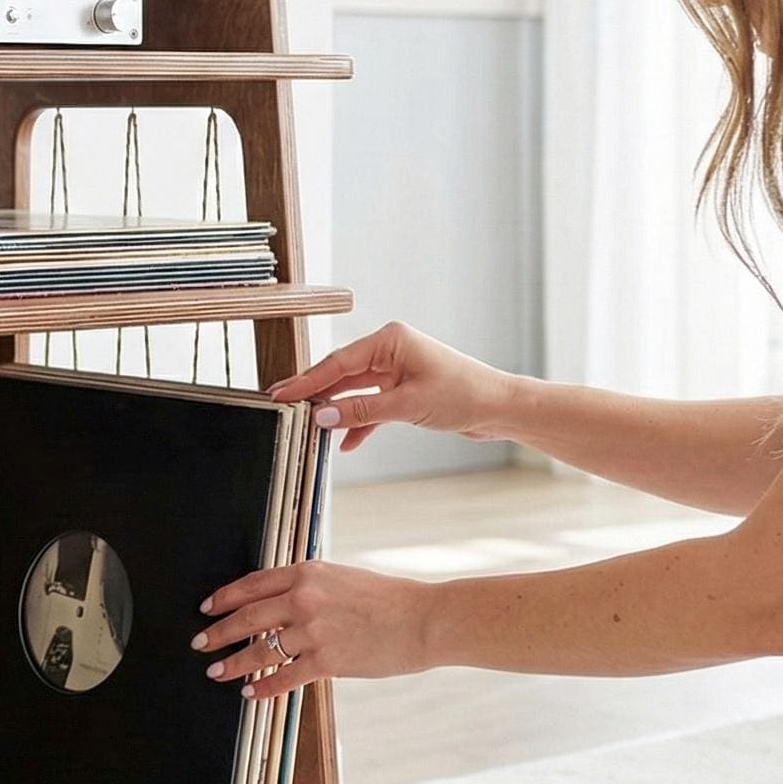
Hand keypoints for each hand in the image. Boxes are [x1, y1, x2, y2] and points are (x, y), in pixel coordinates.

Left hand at [192, 560, 435, 699]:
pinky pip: (285, 676)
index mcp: (306, 573)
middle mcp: (304, 598)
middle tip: (199, 642)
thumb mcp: (341, 578)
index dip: (224, 598)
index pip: (251, 584)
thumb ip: (309, 587)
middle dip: (218, 632)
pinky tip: (250, 692)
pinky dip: (264, 686)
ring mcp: (314, 630)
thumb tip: (277, 602)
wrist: (424, 619)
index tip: (207, 608)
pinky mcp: (328, 660)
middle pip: (246, 617)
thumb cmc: (387, 599)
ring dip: (233, 663)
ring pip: (260, 649)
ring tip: (216, 671)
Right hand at [268, 321, 515, 451]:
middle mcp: (390, 351)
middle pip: (341, 374)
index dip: (307, 380)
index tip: (281, 394)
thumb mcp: (406, 405)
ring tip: (306, 425)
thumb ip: (360, 411)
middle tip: (282, 405)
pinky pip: (371, 406)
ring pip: (353, 391)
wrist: (500, 408)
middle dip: (315, 394)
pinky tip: (344, 443)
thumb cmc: (463, 395)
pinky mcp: (403, 391)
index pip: (338, 362)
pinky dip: (359, 424)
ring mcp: (396, 371)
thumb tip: (321, 417)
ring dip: (335, 411)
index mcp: (389, 340)